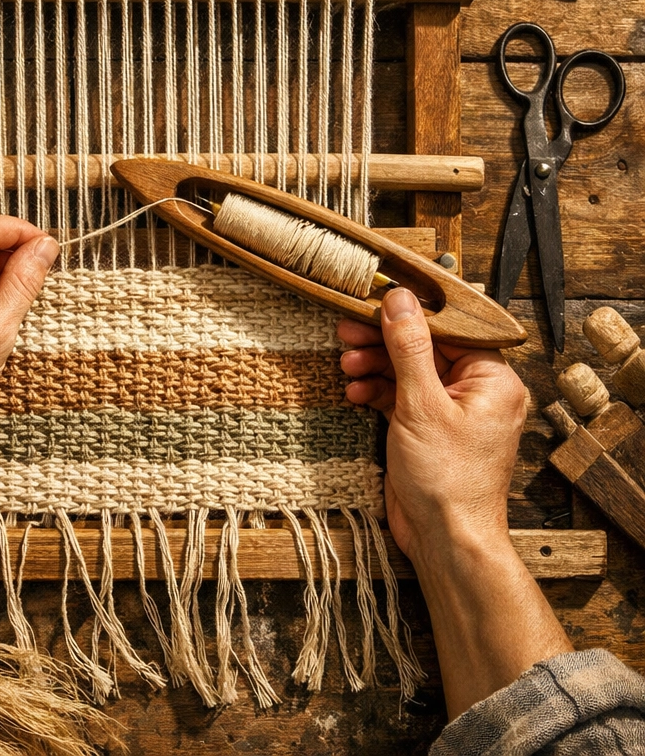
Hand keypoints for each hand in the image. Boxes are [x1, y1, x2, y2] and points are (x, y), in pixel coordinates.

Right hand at [338, 288, 525, 561]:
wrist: (444, 540)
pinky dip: (376, 390)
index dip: (410, 312)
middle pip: (424, 347)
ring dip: (375, 365)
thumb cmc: (448, 480)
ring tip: (347, 363)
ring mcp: (449, 411)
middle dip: (384, 340)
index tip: (375, 299)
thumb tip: (400, 300)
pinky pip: (400, 396)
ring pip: (408, 371)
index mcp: (492, 379)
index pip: (449, 328)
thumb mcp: (422, 405)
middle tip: (349, 329)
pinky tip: (355, 390)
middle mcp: (475, 391)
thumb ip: (409, 348)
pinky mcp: (426, 429)